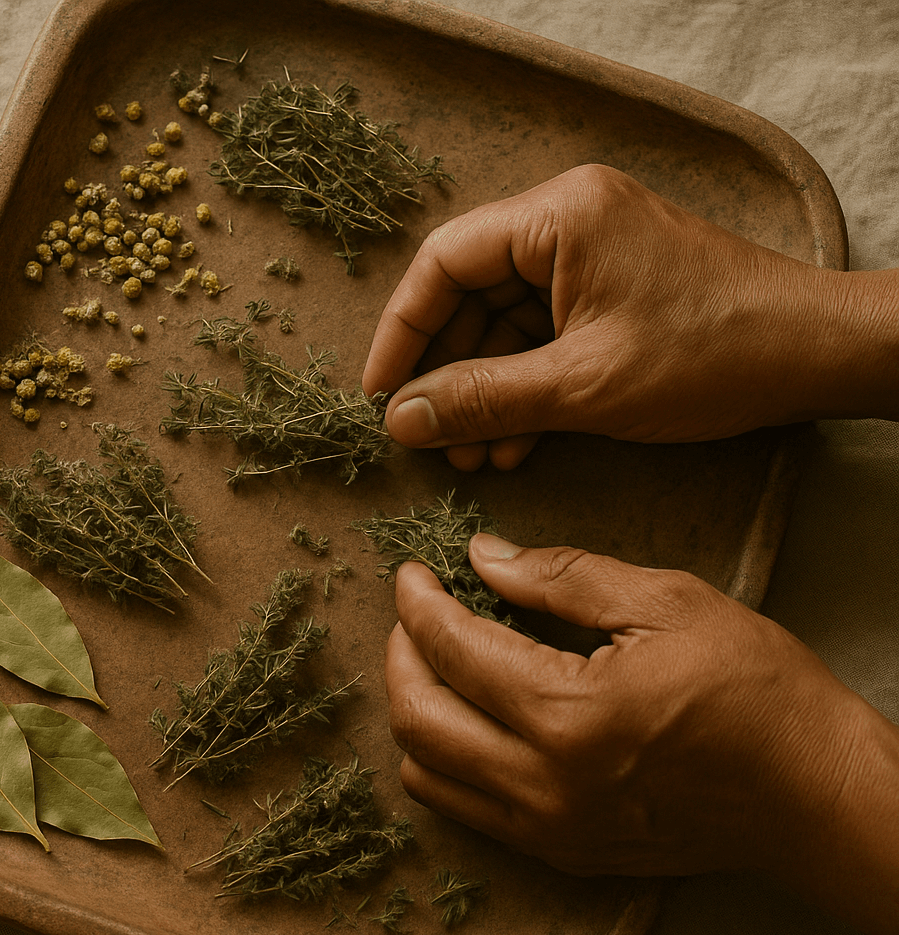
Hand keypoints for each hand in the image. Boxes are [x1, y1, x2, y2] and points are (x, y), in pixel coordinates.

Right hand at [363, 164, 895, 470]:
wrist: (815, 356)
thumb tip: (400, 419)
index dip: (402, 331)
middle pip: (469, 294)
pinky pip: (542, 336)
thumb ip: (482, 399)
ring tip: (471, 457)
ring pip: (503, 323)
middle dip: (447, 373)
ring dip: (484, 391)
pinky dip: (523, 388)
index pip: (444, 262)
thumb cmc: (711, 353)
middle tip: (429, 437)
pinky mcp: (611, 290)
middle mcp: (567, 222)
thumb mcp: (582, 385)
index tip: (381, 393)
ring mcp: (591, 255)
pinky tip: (513, 444)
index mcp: (558, 216)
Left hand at [386, 534, 873, 877]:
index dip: (416, 605)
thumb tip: (483, 556)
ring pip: (427, 774)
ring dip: (414, 711)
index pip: (451, 651)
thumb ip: (563, 578)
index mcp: (569, 715)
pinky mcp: (561, 853)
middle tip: (415, 615)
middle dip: (400, 655)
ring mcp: (550, 829)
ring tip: (436, 663)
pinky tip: (470, 717)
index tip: (410, 575)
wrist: (816, 795)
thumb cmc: (758, 693)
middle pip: (416, 718)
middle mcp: (545, 784)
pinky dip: (445, 760)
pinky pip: (466, 809)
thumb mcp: (668, 604)